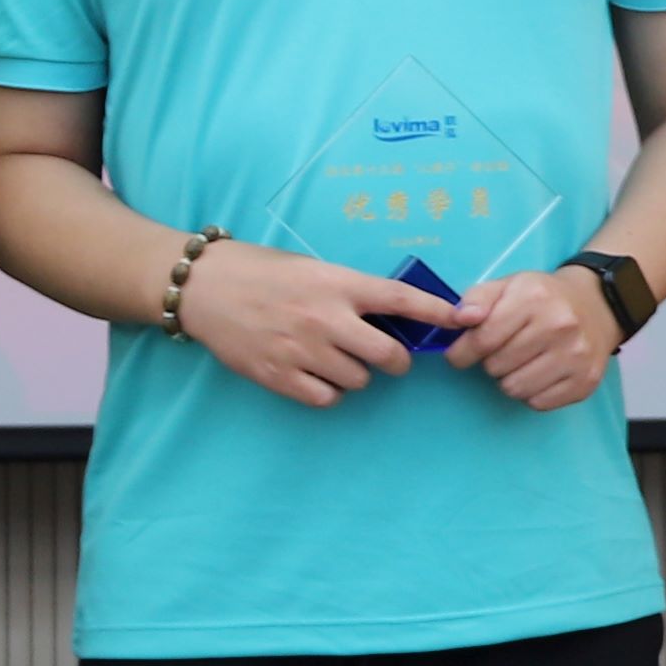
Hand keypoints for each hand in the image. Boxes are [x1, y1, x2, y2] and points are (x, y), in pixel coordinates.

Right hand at [172, 236, 445, 407]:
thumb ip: (347, 290)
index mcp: (335, 283)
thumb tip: (388, 316)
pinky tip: (316, 375)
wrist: (203, 288)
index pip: (399, 299)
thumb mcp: (310, 267)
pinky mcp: (279, 375)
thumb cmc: (259, 270)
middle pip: (388, 354)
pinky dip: (329, 392)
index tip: (462, 319)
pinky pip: (327, 398)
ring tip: (335, 360)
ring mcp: (301, 349)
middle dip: (397, 361)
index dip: (436, 311)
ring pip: (359, 380)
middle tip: (389, 358)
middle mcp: (324, 317)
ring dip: (357, 375)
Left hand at [444, 261, 626, 411]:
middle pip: (496, 367)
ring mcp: (576, 356)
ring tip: (520, 361)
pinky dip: (532, 392)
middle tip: (502, 350)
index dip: (463, 351)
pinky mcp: (585, 381)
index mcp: (534, 298)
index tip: (459, 353)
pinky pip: (538, 403)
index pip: (483, 339)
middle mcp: (559, 326)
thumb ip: (476, 299)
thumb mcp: (507, 286)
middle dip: (490, 361)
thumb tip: (459, 319)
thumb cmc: (542, 298)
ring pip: (515, 389)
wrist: (597, 306)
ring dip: (509, 379)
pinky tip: (539, 372)